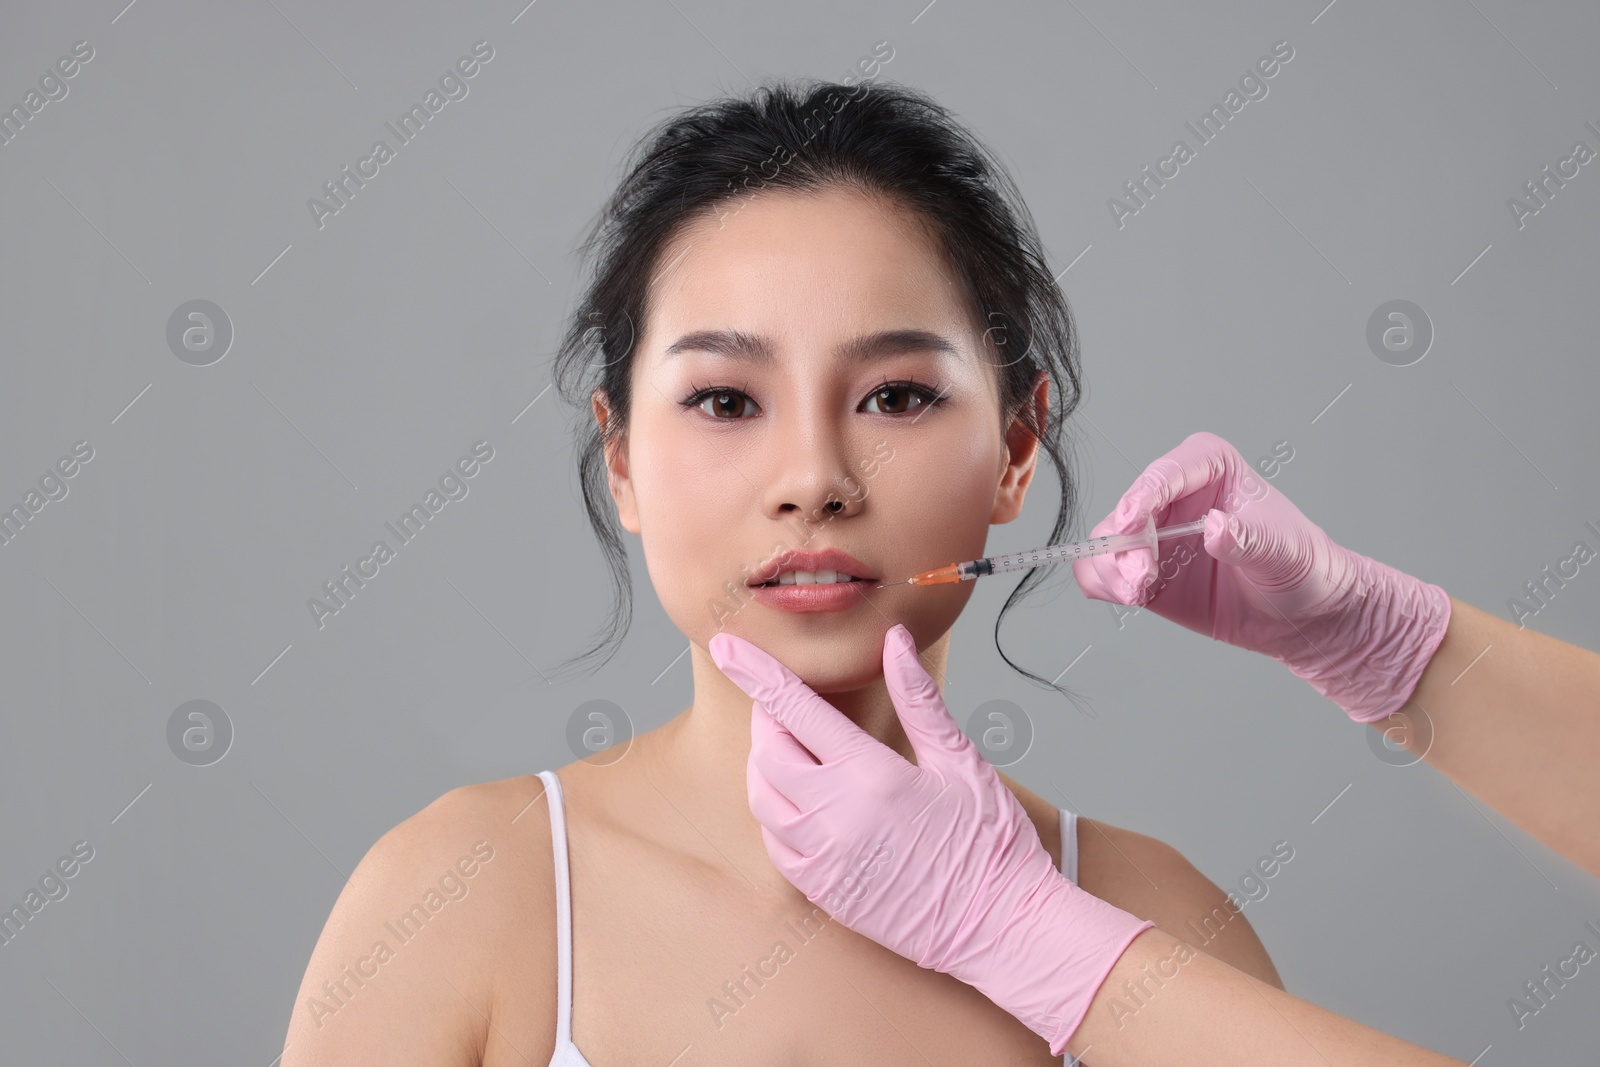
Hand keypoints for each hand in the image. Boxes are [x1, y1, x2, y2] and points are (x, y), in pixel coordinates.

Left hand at [709, 623, 1152, 1053]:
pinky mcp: (824, 892)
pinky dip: (776, 814)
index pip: (794, 710)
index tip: (728, 648)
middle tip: (785, 706)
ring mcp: (825, 860)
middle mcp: (837, 818)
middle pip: (768, 752)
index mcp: (871, 776)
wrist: (1001, 926)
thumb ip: (918, 699)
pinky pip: (775, 845)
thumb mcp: (960, 760)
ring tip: (793, 750)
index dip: (755, 673)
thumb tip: (896, 643)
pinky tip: (802, 803)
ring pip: (762, 799)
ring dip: (766, 766)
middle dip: (768, 719)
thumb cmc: (991, 845)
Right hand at [1072, 431, 1451, 722]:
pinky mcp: (1145, 573)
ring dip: (1112, 568)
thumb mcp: (1283, 550)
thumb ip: (1247, 539)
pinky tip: (1129, 596)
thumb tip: (1215, 528)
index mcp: (1210, 468)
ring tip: (1137, 593)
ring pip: (1108, 542)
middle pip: (1127, 510)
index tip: (1132, 520)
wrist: (1307, 615)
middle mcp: (1175, 497)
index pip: (1166, 472)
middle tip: (1140, 576)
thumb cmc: (1302, 566)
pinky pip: (1106, 573)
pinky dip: (1106, 585)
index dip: (1143, 495)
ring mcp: (1157, 536)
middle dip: (1125, 544)